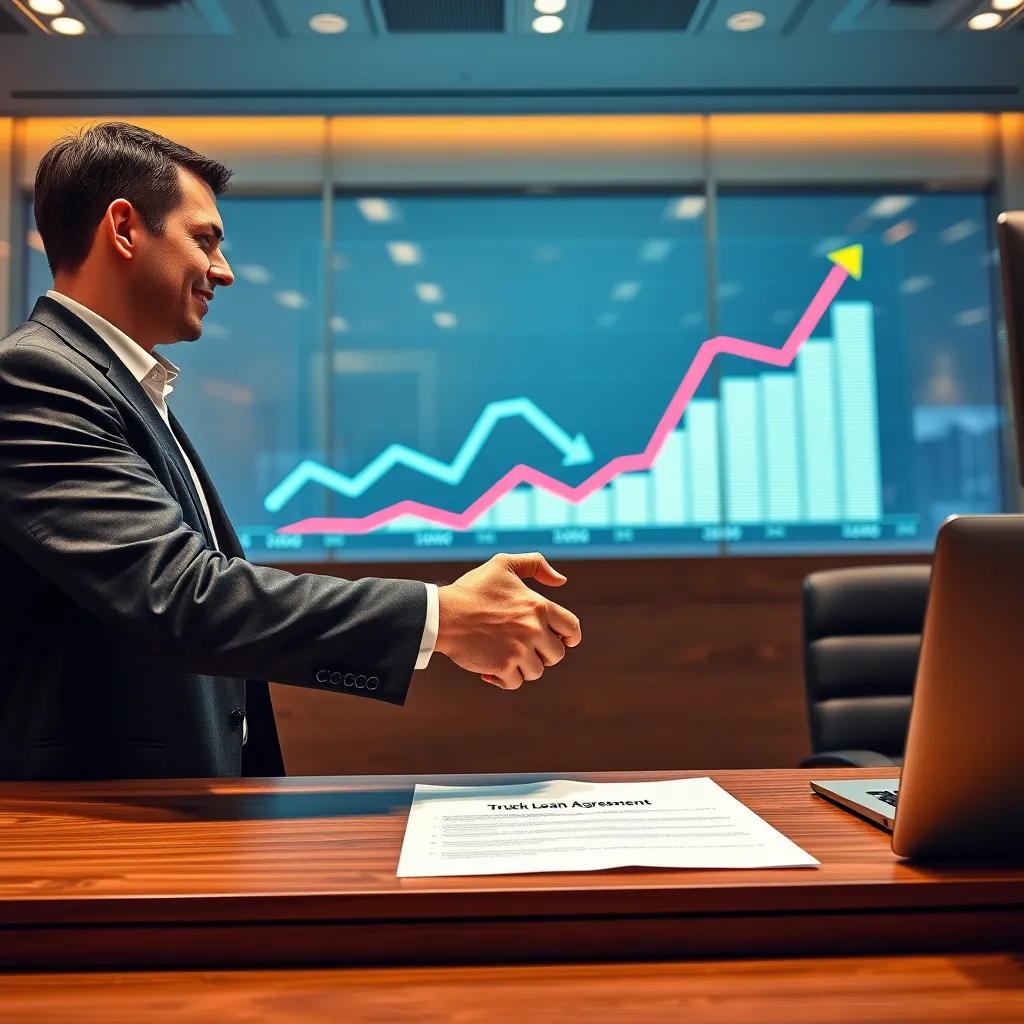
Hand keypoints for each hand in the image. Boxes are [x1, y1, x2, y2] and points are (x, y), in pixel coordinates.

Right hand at [435, 552, 581, 688]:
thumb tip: (561, 581)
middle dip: (543, 653)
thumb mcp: (503, 564)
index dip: (570, 637)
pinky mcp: (502, 667)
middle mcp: (533, 629)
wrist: (443, 614)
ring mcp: (519, 650)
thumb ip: (535, 564)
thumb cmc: (472, 589)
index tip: (563, 641)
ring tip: (506, 656)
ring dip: (523, 667)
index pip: (571, 628)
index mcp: (538, 606)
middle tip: (524, 647)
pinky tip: (492, 669)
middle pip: (556, 655)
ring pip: (536, 671)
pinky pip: (515, 682)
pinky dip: (504, 679)